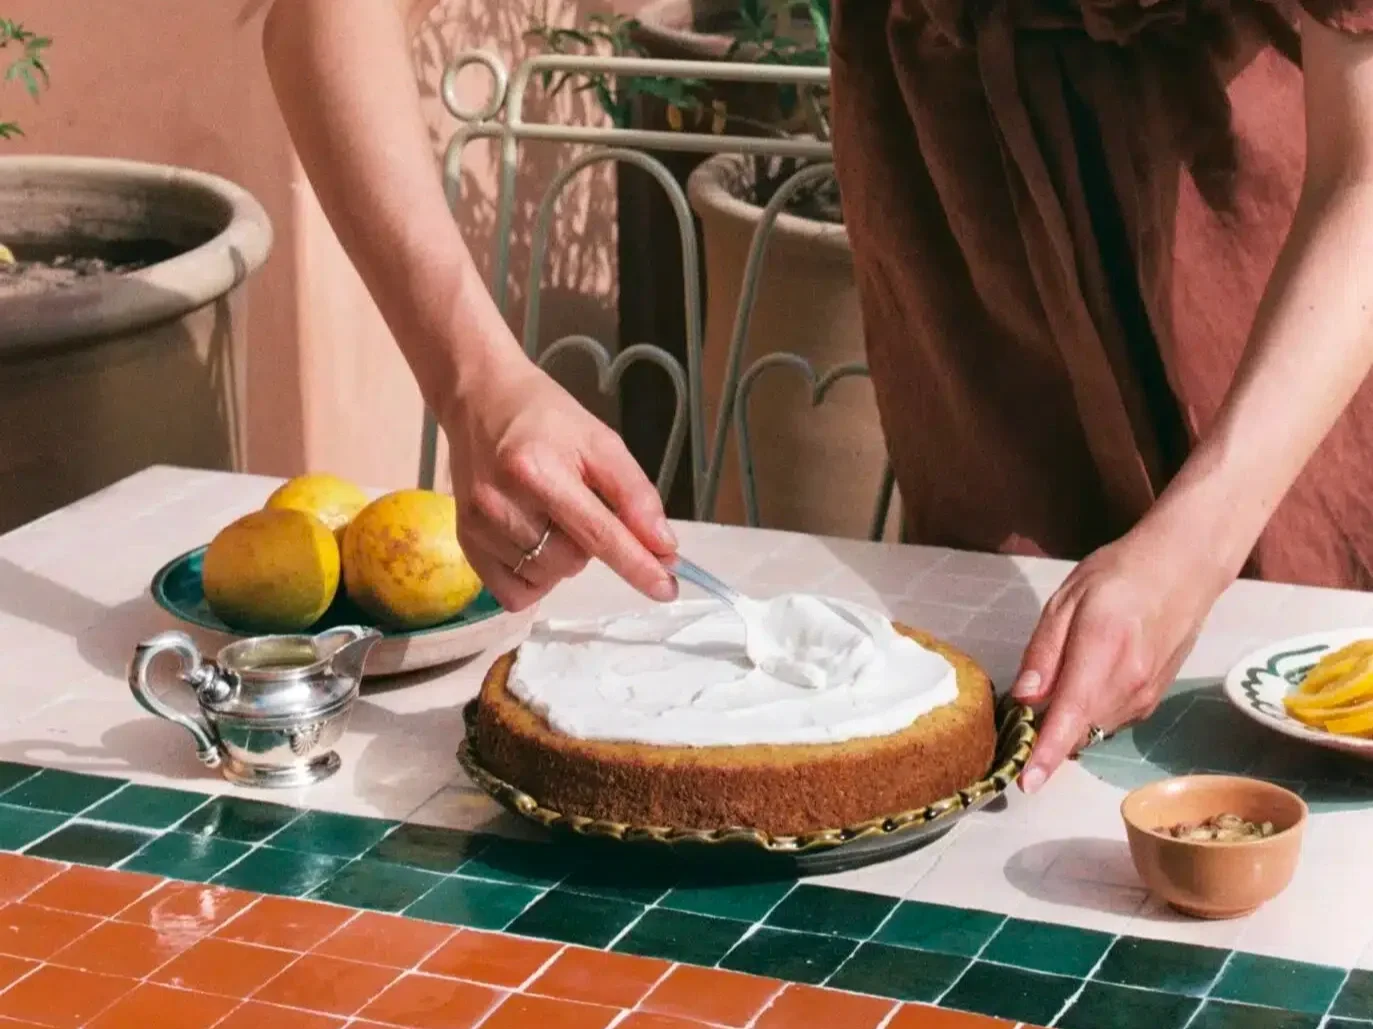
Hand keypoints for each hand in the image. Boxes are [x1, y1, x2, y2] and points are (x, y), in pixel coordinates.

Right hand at [442, 351, 677, 610]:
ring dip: (562, 560)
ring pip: (545, 578)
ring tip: (551, 517)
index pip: (598, 534)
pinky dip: (534, 578)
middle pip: (571, 561)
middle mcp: (502, 503)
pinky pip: (512, 593)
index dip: (637, 565)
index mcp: (539, 471)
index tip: (666, 589)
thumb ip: (635, 495)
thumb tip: (663, 549)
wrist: (480, 401)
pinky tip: (534, 545)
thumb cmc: (546, 419)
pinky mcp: (465, 541)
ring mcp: (477, 525)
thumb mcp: (601, 442)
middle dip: (590, 545)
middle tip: (579, 506)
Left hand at [1011, 520, 1234, 792]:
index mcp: (1102, 650)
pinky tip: (1089, 675)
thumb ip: (1044, 652)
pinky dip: (1089, 710)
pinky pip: (1108, 719)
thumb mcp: (1066, 600)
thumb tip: (1025, 699)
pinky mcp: (1152, 701)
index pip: (1070, 715)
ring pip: (1091, 728)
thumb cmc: (1119, 576)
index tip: (1027, 784)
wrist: (1184, 570)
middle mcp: (1128, 683)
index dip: (1046, 753)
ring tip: (1061, 675)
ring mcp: (1145, 696)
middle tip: (1022, 707)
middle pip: (1077, 730)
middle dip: (1045, 732)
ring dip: (1067, 720)